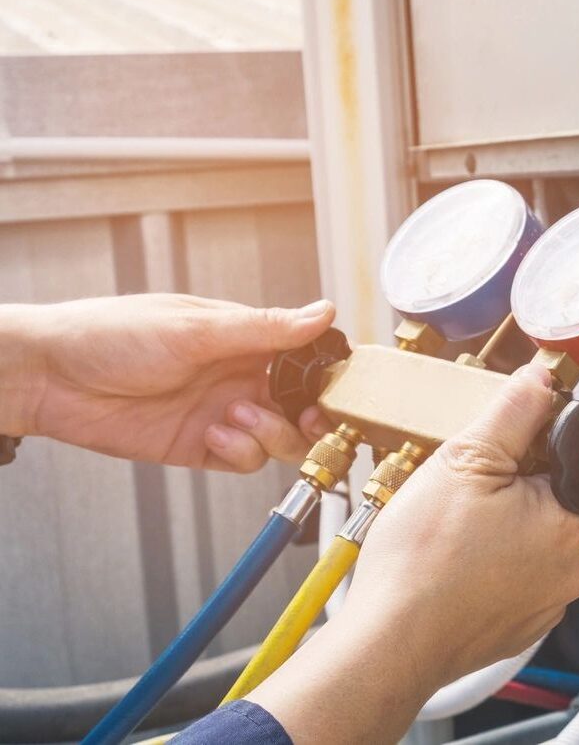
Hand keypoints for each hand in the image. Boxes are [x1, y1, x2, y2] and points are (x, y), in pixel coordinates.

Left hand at [0, 294, 336, 470]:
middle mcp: (239, 375)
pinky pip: (244, 460)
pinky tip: (213, 434)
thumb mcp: (196, 328)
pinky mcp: (200, 446)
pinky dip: (240, 451)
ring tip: (238, 417)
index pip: (304, 357)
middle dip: (312, 415)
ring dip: (271, 432)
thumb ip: (264, 328)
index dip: (326, 374)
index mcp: (244, 338)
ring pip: (280, 436)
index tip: (337, 387)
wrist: (50, 378)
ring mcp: (222, 412)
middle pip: (301, 404)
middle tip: (308, 417)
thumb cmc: (111, 335)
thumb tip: (322, 311)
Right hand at [250, 365, 578, 743]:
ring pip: (532, 537)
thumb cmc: (421, 564)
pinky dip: (490, 564)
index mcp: (570, 521)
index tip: (506, 447)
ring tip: (452, 528)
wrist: (388, 643)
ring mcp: (549, 601)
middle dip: (514, 484)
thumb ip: (512, 412)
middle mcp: (574, 566)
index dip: (539, 444)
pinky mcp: (522, 625)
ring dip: (500, 524)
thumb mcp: (464, 460)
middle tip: (466, 489)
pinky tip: (453, 559)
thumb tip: (541, 379)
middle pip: (554, 497)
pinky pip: (515, 576)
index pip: (578, 460)